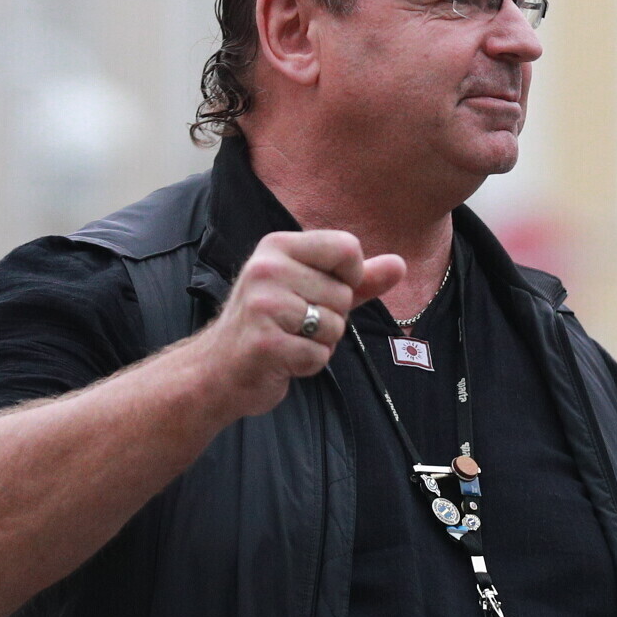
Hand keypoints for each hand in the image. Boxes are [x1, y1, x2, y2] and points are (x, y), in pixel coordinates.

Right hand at [192, 230, 402, 417]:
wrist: (216, 371)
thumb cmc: (268, 326)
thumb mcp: (311, 291)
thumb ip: (358, 279)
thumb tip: (400, 265)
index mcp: (278, 246)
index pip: (347, 248)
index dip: (350, 278)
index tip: (321, 292)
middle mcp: (267, 268)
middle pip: (344, 294)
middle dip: (331, 319)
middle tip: (295, 325)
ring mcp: (263, 305)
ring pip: (334, 326)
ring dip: (320, 344)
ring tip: (287, 340)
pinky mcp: (264, 342)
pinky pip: (318, 355)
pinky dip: (307, 365)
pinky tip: (282, 360)